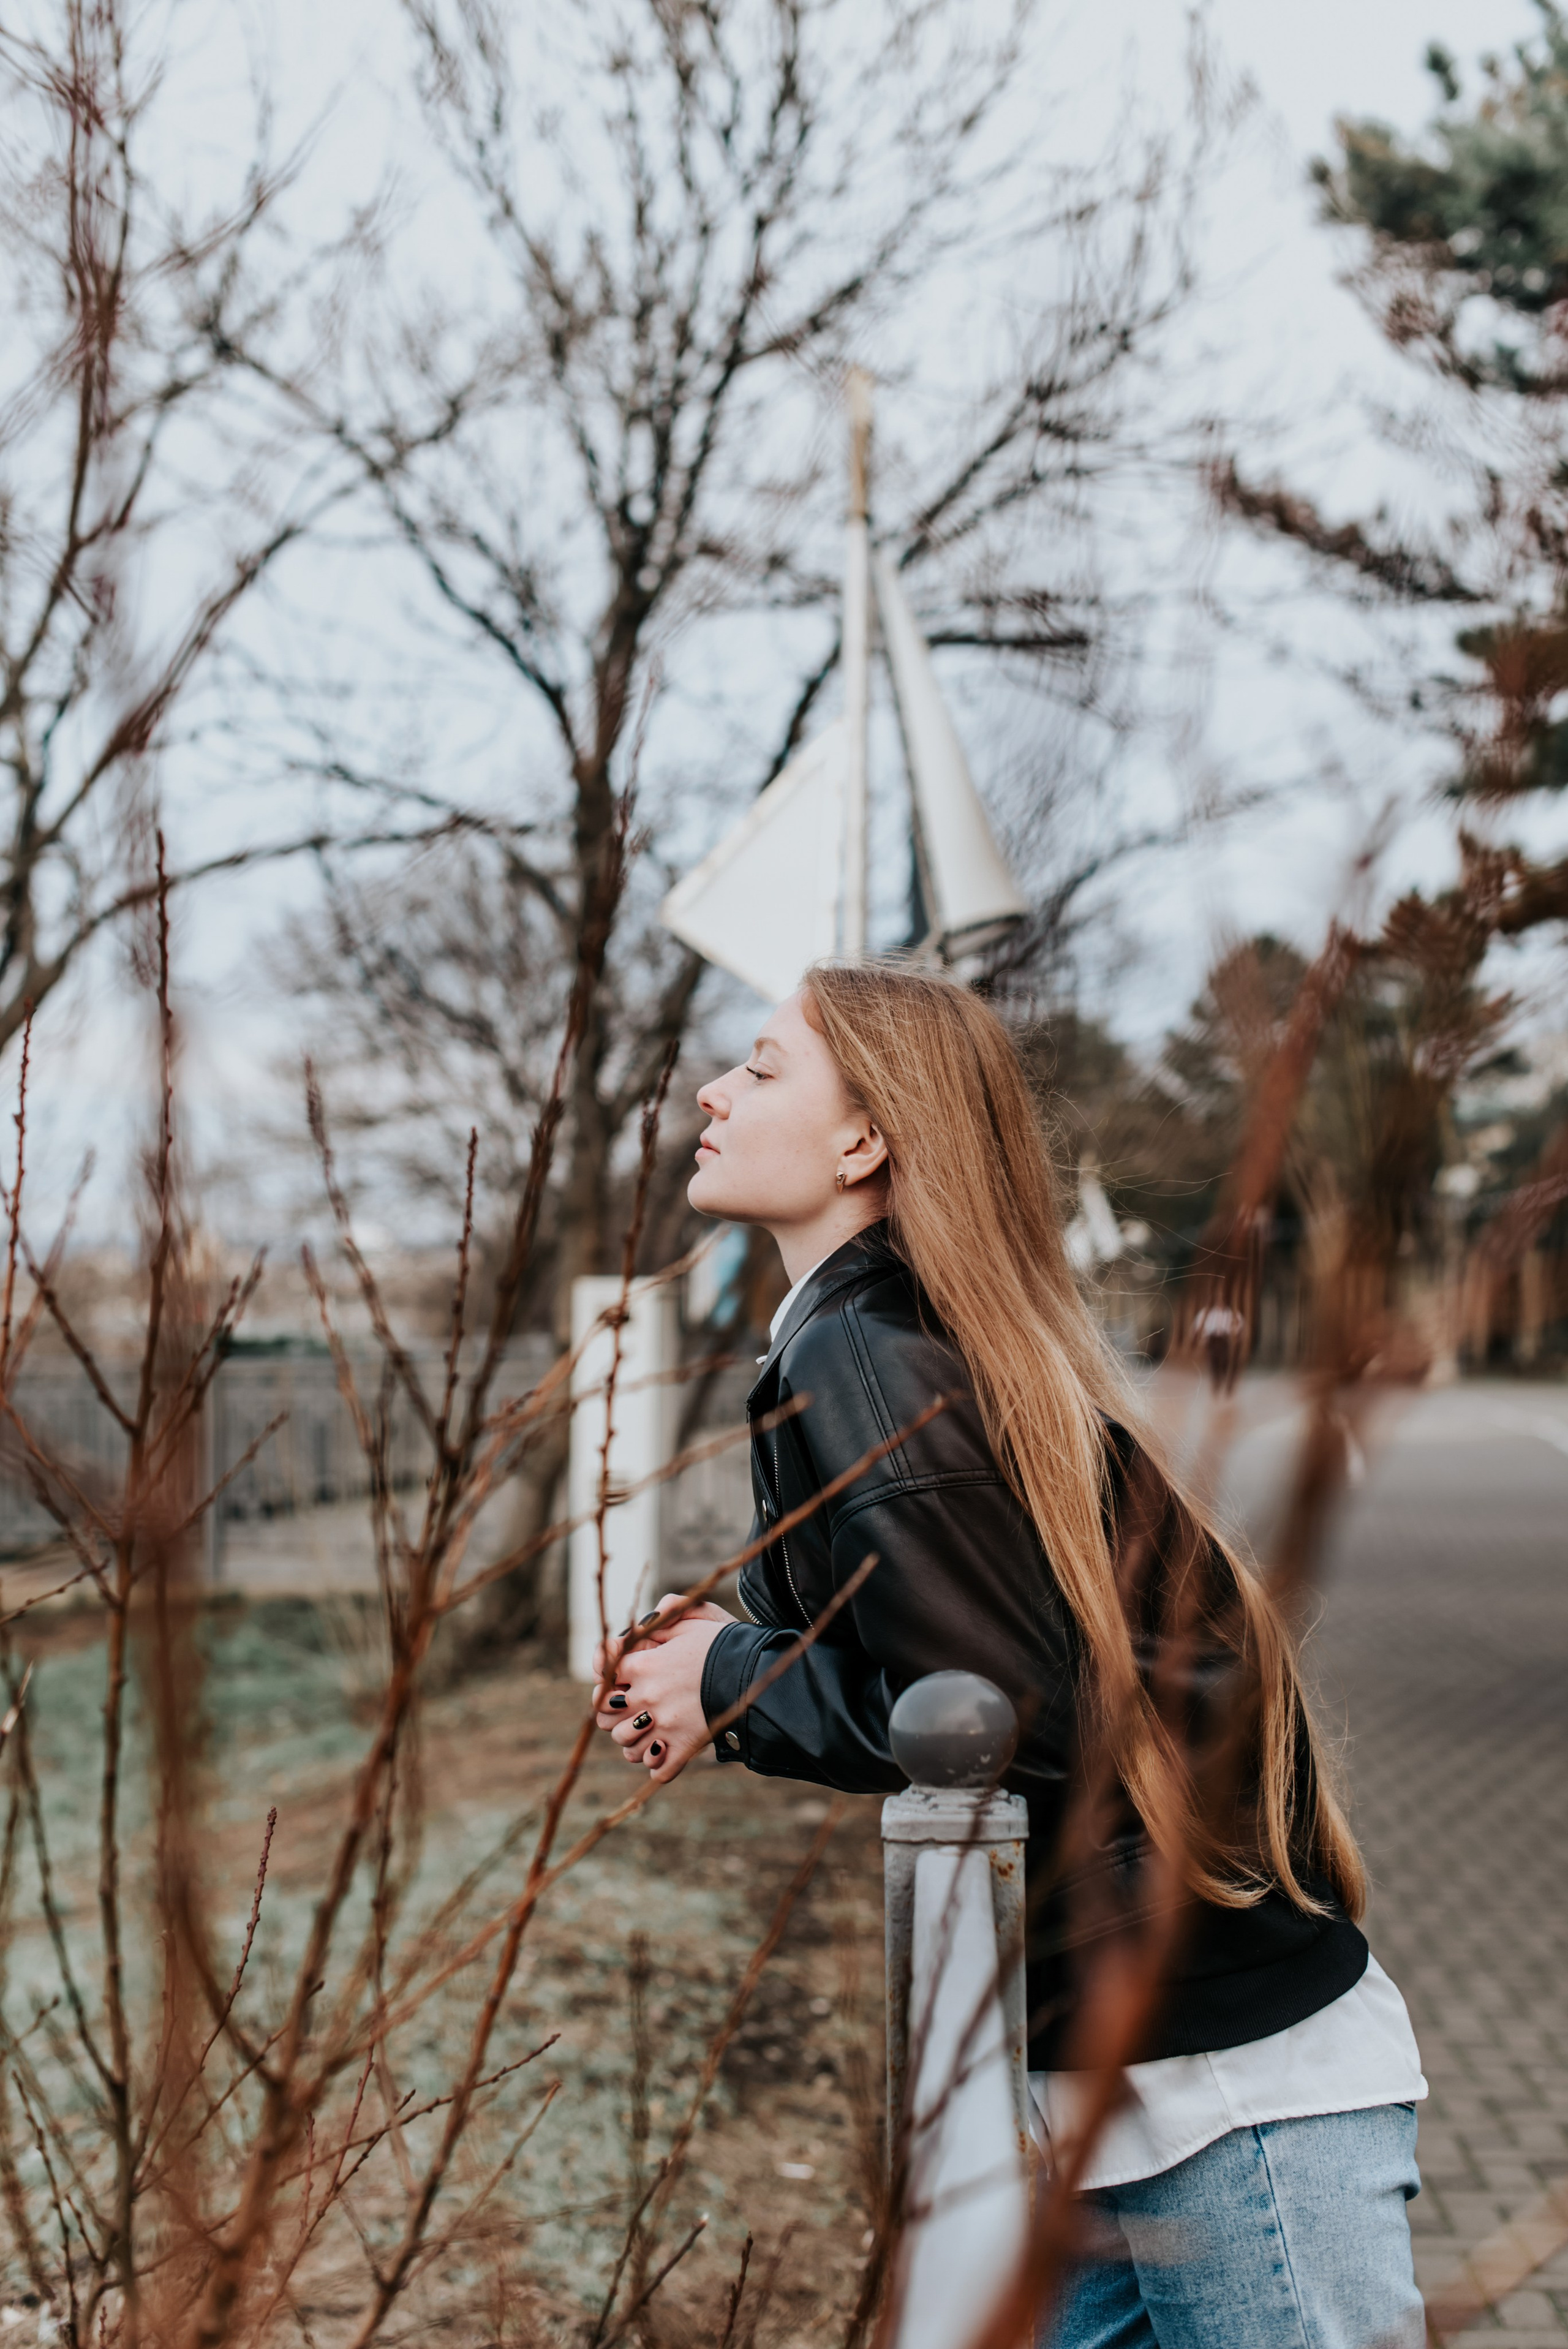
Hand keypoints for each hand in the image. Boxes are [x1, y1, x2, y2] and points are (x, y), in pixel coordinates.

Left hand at [592, 1594, 733, 1783]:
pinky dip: (657, 1763)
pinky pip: (657, 1768)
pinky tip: (664, 1752)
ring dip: (634, 1740)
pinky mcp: (683, 1747)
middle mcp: (646, 1697)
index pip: (604, 1676)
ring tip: (648, 1733)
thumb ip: (660, 1620)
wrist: (754, 1669)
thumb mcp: (690, 1621)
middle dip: (615, 1713)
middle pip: (606, 1715)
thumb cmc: (722, 1642)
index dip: (609, 1678)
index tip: (623, 1679)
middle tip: (632, 1709)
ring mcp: (663, 1725)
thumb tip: (643, 1622)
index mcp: (643, 1665)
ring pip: (627, 1746)